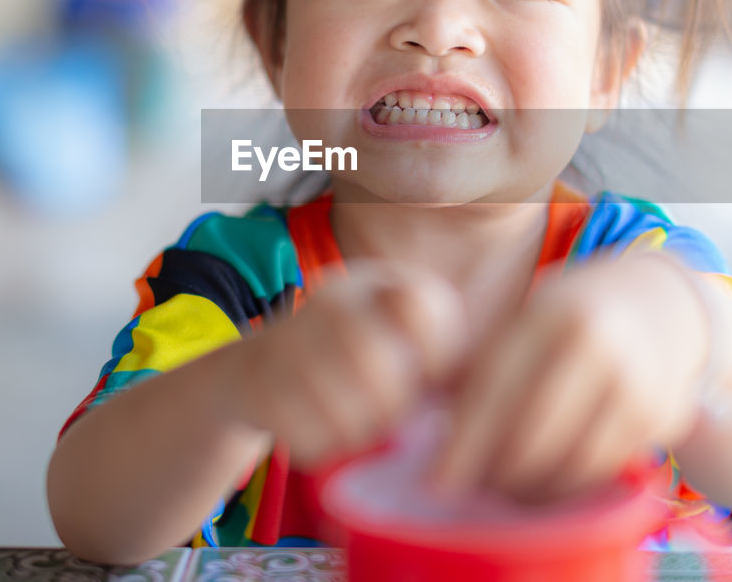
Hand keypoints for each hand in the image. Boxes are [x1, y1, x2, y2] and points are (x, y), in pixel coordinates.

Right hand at [222, 260, 466, 467]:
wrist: (262, 368)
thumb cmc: (356, 363)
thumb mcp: (400, 341)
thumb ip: (442, 362)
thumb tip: (474, 402)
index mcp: (379, 285)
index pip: (418, 307)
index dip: (437, 353)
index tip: (431, 376)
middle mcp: (333, 300)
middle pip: (376, 362)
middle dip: (392, 404)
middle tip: (392, 416)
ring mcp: (289, 338)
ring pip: (342, 408)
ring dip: (358, 431)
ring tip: (358, 426)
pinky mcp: (258, 382)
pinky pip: (307, 436)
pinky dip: (322, 446)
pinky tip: (323, 432)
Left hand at [432, 254, 707, 503]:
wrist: (658, 303)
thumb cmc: (567, 319)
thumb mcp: (522, 322)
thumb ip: (476, 367)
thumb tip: (423, 424)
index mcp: (549, 315)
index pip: (494, 390)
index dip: (463, 443)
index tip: (435, 481)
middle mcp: (596, 346)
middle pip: (531, 437)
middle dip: (492, 473)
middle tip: (469, 487)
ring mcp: (635, 384)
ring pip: (569, 464)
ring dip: (530, 488)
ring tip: (503, 487)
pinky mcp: (660, 418)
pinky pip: (603, 471)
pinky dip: (568, 487)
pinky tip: (544, 484)